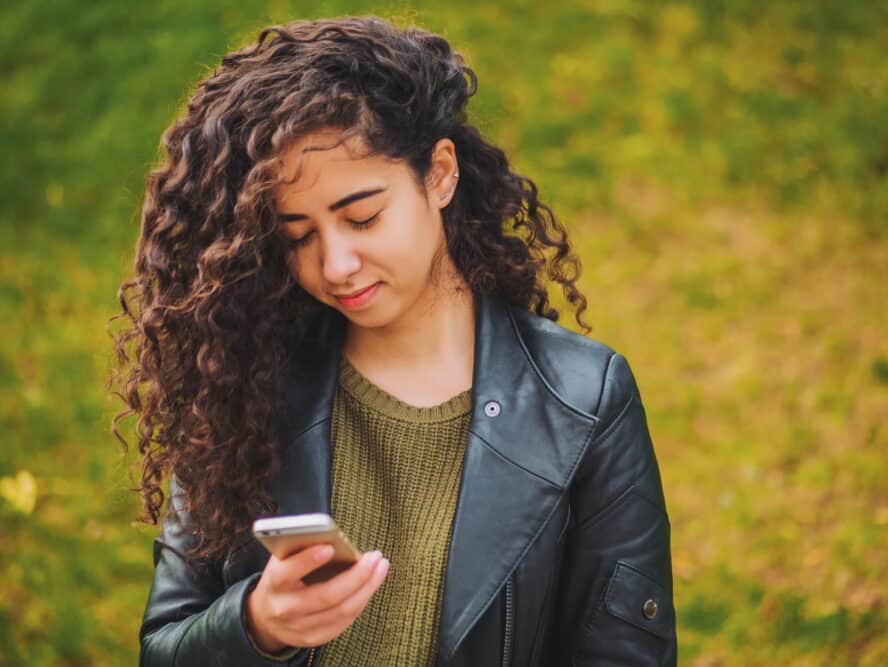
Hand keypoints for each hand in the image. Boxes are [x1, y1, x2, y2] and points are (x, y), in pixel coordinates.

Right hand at [245, 544, 389, 651]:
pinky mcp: (314, 638)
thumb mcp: (283, 560)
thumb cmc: (283, 578)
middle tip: (375, 557)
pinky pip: (345, 620)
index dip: (308, 560)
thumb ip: (301, 547)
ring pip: (342, 610)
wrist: (265, 616)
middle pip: (326, 595)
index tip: (329, 546)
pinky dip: (361, 600)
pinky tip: (371, 584)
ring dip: (367, 587)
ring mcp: (300, 627)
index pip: (289, 572)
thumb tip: (334, 538)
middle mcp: (286, 608)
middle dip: (356, 575)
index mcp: (274, 583)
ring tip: (381, 567)